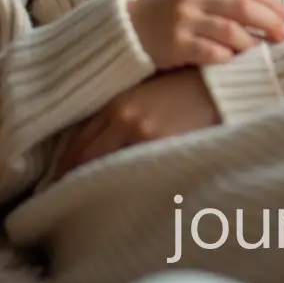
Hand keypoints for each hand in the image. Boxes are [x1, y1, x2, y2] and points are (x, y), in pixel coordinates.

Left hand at [55, 69, 219, 177]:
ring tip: (87, 198)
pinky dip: (122, 183)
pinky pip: (132, 171)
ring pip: (104, 167)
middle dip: (72, 175)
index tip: (60, 174)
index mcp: (119, 101)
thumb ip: (127, 108)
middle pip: (85, 155)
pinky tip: (121, 193)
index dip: (68, 159)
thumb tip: (105, 136)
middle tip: (65, 193)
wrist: (223, 84)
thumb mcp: (152, 89)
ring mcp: (142, 133)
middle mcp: (124, 117)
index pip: (81, 137)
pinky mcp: (162, 146)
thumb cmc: (189, 85)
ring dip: (94, 182)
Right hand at [129, 0, 283, 68]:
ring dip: (254, 42)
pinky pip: (211, 52)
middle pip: (242, 6)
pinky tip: (240, 63)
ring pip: (230, 29)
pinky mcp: (174, 45)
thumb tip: (263, 12)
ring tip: (266, 52)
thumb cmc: (164, 15)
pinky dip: (230, 57)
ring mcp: (182, 20)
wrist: (122, 31)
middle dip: (269, 21)